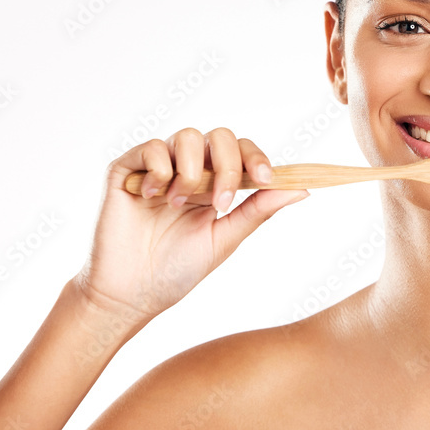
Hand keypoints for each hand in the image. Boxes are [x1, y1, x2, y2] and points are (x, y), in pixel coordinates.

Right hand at [73, 127, 308, 323]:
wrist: (132, 293)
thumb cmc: (177, 270)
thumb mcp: (225, 238)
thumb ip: (259, 210)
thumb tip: (301, 188)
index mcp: (214, 184)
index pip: (241, 152)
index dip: (256, 158)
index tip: (266, 177)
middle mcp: (187, 170)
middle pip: (220, 137)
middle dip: (229, 164)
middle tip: (222, 202)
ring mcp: (157, 168)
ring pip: (187, 136)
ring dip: (191, 172)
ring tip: (178, 205)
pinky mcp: (127, 170)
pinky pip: (150, 147)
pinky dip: (160, 169)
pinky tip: (154, 197)